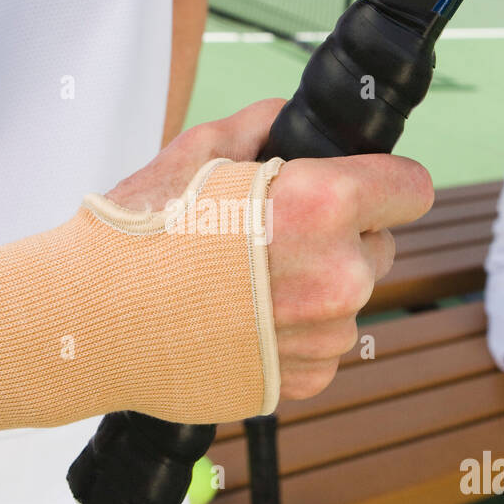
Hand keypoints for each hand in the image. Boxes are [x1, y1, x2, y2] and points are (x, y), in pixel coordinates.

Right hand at [105, 98, 435, 402]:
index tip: (358, 187)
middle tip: (271, 237)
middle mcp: (340, 276)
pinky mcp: (302, 381)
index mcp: (324, 206)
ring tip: (242, 285)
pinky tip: (238, 322)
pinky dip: (292, 336)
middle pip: (378, 247)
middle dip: (340, 238)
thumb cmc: (138, 234)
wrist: (90, 322)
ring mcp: (324, 336)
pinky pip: (319, 347)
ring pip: (347, 302)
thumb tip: (292, 122)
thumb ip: (263, 125)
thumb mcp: (197, 150)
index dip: (384, 183)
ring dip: (314, 291)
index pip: (412, 190)